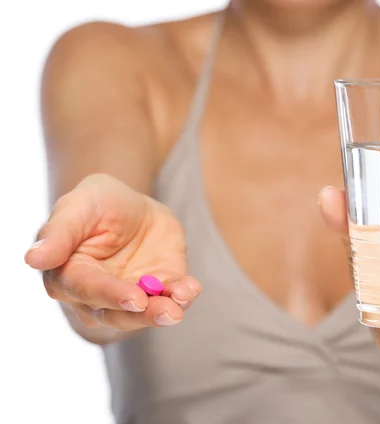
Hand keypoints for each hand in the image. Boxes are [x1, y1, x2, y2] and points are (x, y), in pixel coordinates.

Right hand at [25, 174, 200, 330]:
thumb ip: (59, 232)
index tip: (134, 298)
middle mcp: (98, 295)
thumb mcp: (79, 205)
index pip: (88, 290)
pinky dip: (183, 296)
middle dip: (144, 313)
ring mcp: (131, 294)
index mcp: (69, 275)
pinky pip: (172, 297)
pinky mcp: (160, 288)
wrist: (133, 203)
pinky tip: (190, 289)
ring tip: (182, 300)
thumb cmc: (96, 203)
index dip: (110, 295)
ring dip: (165, 310)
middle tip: (167, 311)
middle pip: (118, 313)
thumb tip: (34, 259)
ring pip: (145, 313)